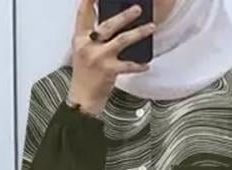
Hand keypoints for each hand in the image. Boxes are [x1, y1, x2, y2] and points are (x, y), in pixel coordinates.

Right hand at [68, 1, 155, 115]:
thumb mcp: (84, 51)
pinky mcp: (108, 71)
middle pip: (108, 25)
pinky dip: (138, 65)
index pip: (83, 13)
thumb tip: (113, 23)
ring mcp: (99, 58)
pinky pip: (128, 65)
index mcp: (80, 39)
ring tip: (151, 27)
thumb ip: (93, 36)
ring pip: (121, 40)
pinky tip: (146, 64)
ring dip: (138, 33)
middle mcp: (88, 46)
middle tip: (138, 8)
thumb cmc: (84, 76)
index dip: (89, 1)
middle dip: (124, 15)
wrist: (82, 99)